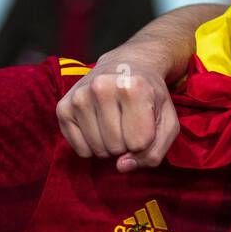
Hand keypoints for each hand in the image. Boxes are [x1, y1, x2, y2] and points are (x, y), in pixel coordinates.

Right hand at [56, 46, 178, 171]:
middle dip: (127, 144)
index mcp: (133, 87)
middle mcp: (102, 87)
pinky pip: (80, 150)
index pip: (139, 143)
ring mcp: (79, 96)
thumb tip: (121, 166)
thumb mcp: (167, 121)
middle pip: (116, 148)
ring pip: (98, 151)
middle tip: (129, 122)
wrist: (126, 65)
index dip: (145, 141)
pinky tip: (99, 126)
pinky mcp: (63, 107)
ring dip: (110, 146)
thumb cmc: (150, 96)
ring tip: (115, 123)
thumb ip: (154, 152)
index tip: (146, 122)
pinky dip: (92, 147)